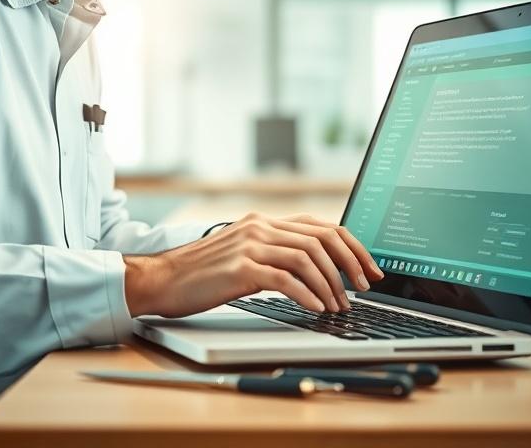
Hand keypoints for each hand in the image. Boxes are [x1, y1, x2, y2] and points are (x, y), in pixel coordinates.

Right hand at [123, 212, 384, 317]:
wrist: (162, 280)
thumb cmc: (203, 274)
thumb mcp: (244, 255)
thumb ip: (274, 254)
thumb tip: (316, 271)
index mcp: (265, 222)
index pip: (321, 226)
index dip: (352, 246)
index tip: (368, 269)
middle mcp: (261, 227)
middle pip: (321, 238)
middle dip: (350, 264)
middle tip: (362, 289)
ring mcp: (250, 245)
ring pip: (307, 257)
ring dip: (330, 284)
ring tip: (338, 307)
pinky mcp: (241, 268)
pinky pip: (284, 278)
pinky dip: (307, 293)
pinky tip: (316, 308)